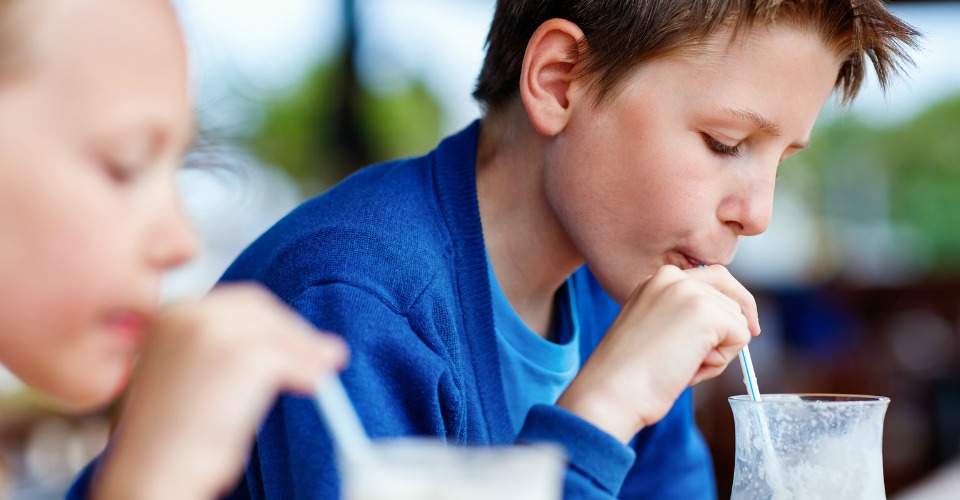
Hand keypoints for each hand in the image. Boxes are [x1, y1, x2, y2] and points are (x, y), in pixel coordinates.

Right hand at [92, 283, 347, 499]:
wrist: (154, 471)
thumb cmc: (171, 436)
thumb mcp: (190, 375)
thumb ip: (226, 347)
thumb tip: (288, 341)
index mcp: (171, 314)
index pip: (236, 303)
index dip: (273, 320)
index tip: (295, 338)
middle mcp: (188, 314)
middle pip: (260, 309)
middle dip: (295, 332)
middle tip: (325, 352)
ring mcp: (212, 332)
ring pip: (276, 335)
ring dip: (307, 353)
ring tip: (326, 372)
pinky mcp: (239, 356)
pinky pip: (288, 360)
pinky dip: (307, 372)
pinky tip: (314, 386)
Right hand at [557, 264, 757, 442]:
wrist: (611, 391)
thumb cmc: (628, 373)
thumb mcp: (655, 329)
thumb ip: (684, 315)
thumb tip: (735, 322)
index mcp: (657, 278)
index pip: (715, 278)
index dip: (731, 305)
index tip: (745, 327)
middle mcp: (673, 277)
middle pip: (733, 298)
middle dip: (725, 333)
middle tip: (698, 361)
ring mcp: (690, 291)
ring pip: (737, 321)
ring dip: (718, 352)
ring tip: (680, 365)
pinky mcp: (706, 312)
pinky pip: (741, 339)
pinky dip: (720, 362)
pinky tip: (687, 368)